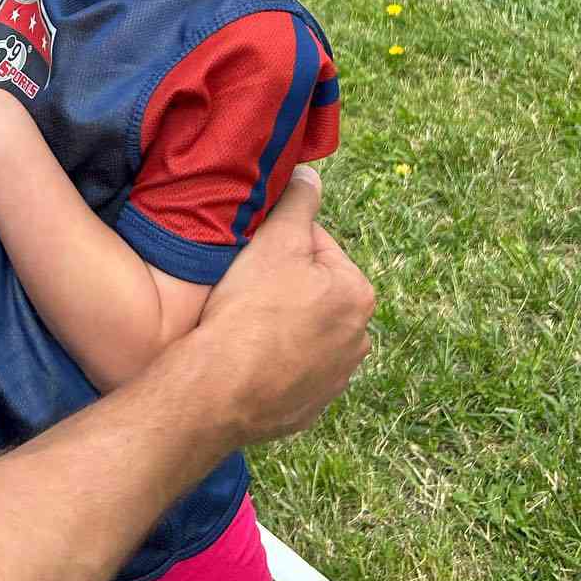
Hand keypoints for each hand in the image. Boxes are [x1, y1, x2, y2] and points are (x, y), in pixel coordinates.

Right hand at [192, 168, 373, 447]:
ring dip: (280, 323)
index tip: (252, 260)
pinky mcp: (311, 406)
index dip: (278, 245)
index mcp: (357, 293)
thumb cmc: (251, 308)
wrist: (222, 388)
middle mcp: (359, 338)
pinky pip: (292, 369)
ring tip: (243, 323)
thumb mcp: (275, 239)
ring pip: (304, 330)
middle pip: (312, 290)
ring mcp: (336, 378)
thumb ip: (298, 200)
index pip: (316, 247)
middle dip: (283, 285)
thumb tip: (310, 174)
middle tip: (245, 290)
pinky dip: (274, 360)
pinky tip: (248, 355)